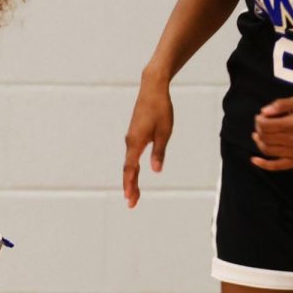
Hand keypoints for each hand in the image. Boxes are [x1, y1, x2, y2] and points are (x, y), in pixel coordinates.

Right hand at [122, 78, 173, 206]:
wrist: (152, 88)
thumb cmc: (161, 109)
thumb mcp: (164, 132)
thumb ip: (159, 152)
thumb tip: (156, 170)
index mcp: (136, 142)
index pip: (131, 168)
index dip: (130, 184)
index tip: (129, 198)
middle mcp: (130, 142)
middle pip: (128, 169)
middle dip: (130, 186)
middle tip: (132, 203)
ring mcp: (131, 138)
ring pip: (129, 163)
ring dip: (131, 178)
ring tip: (134, 193)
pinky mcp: (134, 134)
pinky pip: (131, 155)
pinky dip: (133, 168)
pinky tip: (136, 174)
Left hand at [251, 96, 292, 170]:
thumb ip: (281, 104)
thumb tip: (263, 112)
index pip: (266, 125)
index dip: (259, 121)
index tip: (260, 117)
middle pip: (265, 137)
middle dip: (258, 130)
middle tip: (261, 125)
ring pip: (268, 150)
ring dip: (259, 142)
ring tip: (258, 135)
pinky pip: (277, 166)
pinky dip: (263, 164)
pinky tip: (254, 160)